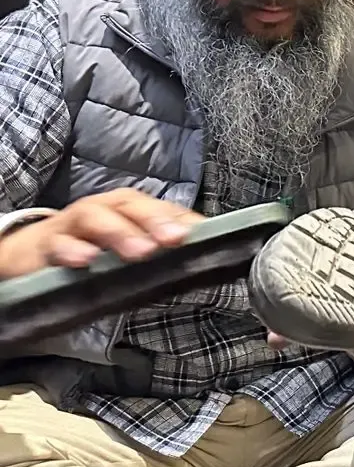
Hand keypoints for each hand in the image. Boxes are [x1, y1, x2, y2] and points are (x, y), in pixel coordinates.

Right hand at [0, 189, 200, 279]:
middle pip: (130, 205)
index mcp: (130, 209)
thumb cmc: (95, 248)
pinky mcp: (49, 244)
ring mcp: (75, 224)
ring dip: (119, 233)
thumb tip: (201, 258)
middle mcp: (105, 209)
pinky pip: (59, 244)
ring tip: (141, 252)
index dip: (180, 218)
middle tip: (174, 239)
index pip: (161, 207)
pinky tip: (86, 260)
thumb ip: (162, 250)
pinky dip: (73, 250)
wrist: (39, 252)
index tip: (199, 233)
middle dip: (154, 220)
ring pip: (96, 218)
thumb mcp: (130, 248)